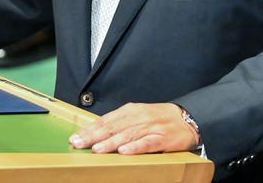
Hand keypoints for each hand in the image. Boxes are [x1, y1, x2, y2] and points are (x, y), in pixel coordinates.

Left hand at [69, 103, 199, 154]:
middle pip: (113, 127)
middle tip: (78, 143)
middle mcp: (139, 117)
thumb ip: (120, 123)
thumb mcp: (138, 115)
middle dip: (93, 136)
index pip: (106, 120)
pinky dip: (135, 147)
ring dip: (110, 142)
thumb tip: (97, 132)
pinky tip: (124, 151)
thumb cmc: (159, 119)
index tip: (75, 136)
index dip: (90, 129)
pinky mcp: (162, 138)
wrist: (187, 118)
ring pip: (127, 135)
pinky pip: (147, 143)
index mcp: (131, 111)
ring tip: (96, 149)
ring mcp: (150, 128)